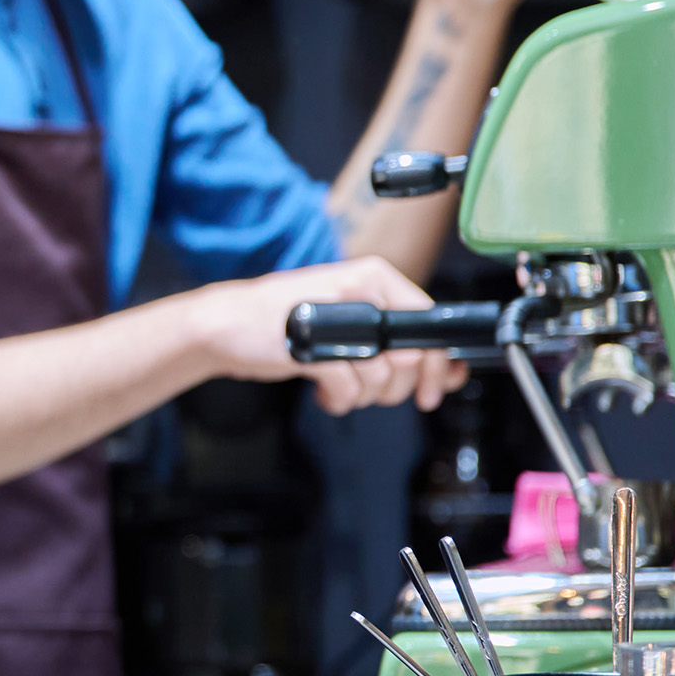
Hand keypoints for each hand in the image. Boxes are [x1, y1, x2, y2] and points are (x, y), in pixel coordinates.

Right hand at [189, 255, 465, 414]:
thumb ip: (394, 337)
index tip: (432, 390)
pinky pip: (349, 388)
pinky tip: (323, 392)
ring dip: (363, 396)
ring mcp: (335, 315)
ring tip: (339, 386)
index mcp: (373, 276)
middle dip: (394, 387)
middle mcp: (360, 288)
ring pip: (383, 377)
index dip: (437, 366)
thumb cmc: (285, 321)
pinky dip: (339, 399)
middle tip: (370, 389)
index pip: (431, 323)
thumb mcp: (347, 317)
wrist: (224, 324)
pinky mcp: (313, 344)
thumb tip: (450, 369)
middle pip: (411, 356)